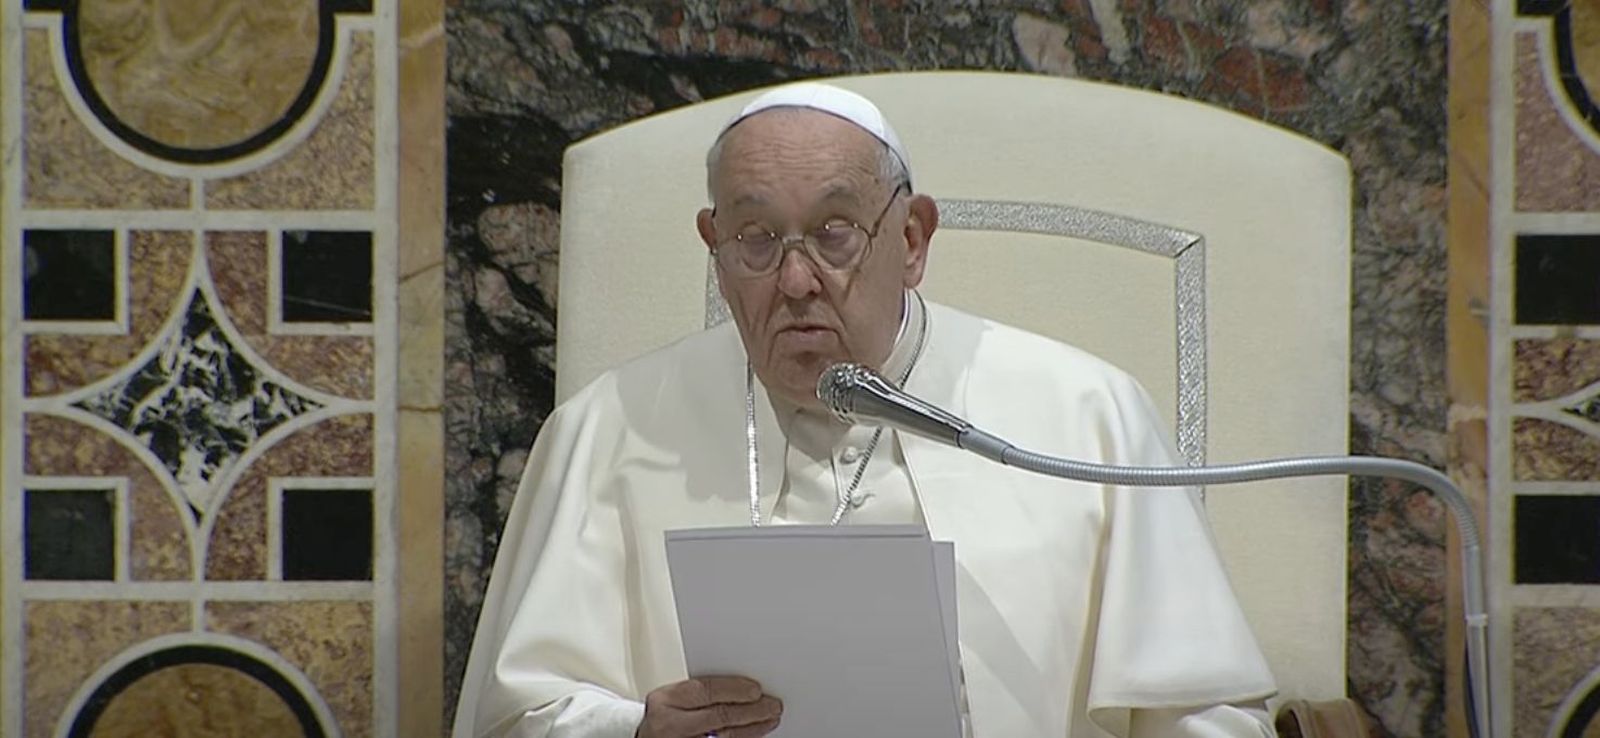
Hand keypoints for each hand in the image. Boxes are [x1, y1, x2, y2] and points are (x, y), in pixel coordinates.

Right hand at [635, 676, 781, 737]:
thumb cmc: (663, 714)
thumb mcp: (673, 695)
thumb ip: (700, 690)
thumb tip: (742, 683)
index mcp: (666, 700)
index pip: (707, 691)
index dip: (735, 689)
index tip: (756, 689)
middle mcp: (671, 725)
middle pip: (720, 716)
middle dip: (752, 710)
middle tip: (772, 705)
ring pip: (725, 737)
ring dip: (753, 728)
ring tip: (769, 718)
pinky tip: (753, 733)